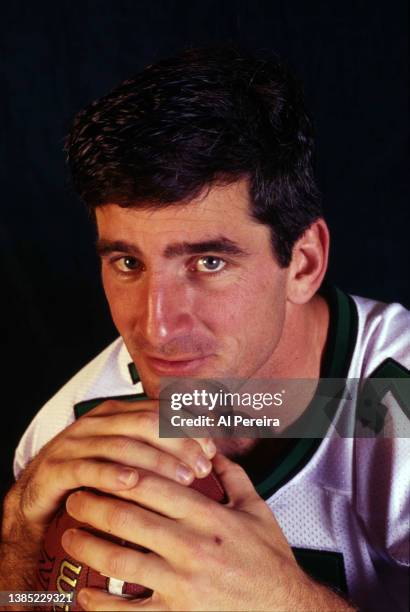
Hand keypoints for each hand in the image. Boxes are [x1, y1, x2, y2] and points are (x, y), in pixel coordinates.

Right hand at [3, 399, 215, 537]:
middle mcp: (96, 422)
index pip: (158, 411)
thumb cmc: (92, 477)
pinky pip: (89, 469)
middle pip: (145, 424)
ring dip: (157, 462)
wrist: (39, 495)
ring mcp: (76, 443)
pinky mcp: (58, 467)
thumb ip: (158, 448)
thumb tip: (208, 450)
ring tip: (183, 480)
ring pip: (123, 446)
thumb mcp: (126, 456)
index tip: (211, 449)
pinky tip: (133, 484)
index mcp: (115, 413)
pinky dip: (112, 475)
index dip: (188, 427)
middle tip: (202, 468)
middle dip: (179, 445)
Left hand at [62, 454, 354, 611]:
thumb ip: (234, 476)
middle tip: (74, 498)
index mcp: (209, 516)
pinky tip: (85, 594)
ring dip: (88, 546)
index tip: (100, 469)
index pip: (154, 485)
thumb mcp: (258, 510)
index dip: (119, 474)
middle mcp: (192, 546)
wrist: (289, 611)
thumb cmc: (272, 563)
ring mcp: (182, 584)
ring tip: (70, 535)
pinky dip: (100, 603)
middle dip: (93, 505)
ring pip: (120, 560)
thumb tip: (215, 450)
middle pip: (128, 518)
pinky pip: (127, 611)